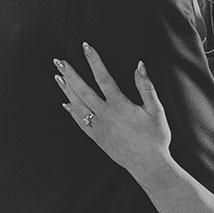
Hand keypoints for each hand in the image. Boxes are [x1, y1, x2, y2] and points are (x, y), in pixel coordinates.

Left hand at [55, 44, 172, 184]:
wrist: (148, 165)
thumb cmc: (155, 137)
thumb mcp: (155, 110)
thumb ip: (146, 86)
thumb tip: (139, 65)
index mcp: (119, 105)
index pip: (103, 77)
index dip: (94, 60)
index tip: (86, 47)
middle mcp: (105, 115)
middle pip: (82, 90)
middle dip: (70, 73)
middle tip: (59, 61)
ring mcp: (98, 127)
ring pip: (77, 105)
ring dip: (66, 90)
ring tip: (57, 77)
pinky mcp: (97, 138)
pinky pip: (80, 123)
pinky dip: (71, 112)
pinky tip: (66, 103)